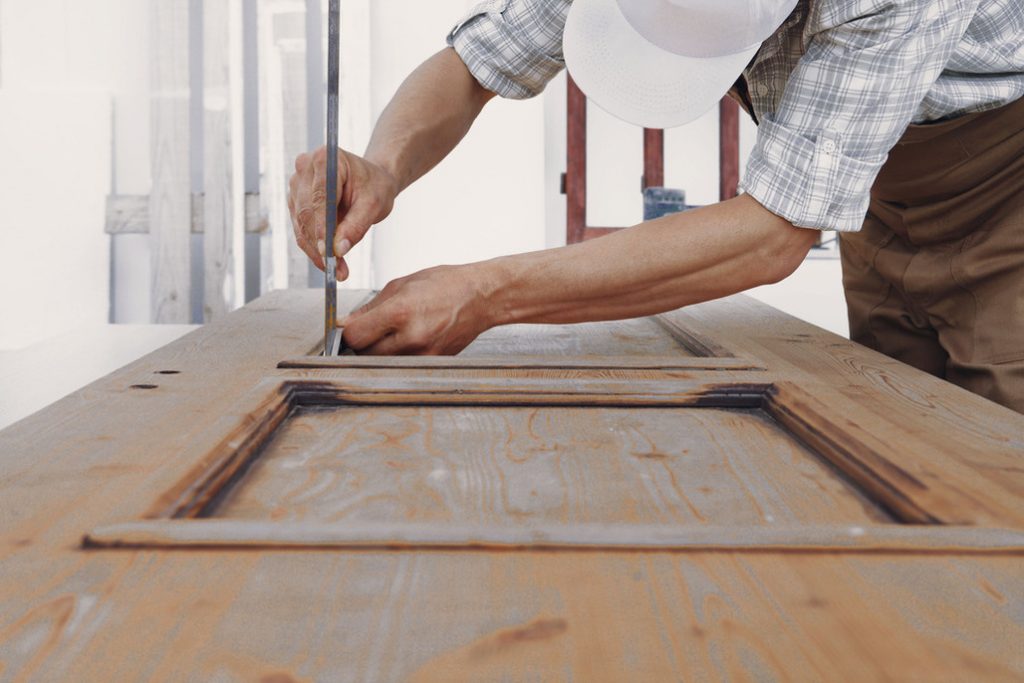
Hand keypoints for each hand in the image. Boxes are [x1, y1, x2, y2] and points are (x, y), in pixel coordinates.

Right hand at [288, 146, 398, 279]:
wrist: (372, 181)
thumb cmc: (375, 186)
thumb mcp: (374, 204)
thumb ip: (356, 225)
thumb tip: (338, 250)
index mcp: (325, 159)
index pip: (318, 197)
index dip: (321, 227)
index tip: (328, 253)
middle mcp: (304, 168)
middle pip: (306, 213)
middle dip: (320, 245)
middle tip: (337, 271)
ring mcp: (297, 184)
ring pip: (301, 225)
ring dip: (316, 251)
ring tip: (337, 271)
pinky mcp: (295, 201)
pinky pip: (301, 229)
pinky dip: (314, 248)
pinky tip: (329, 263)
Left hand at [341, 264, 496, 354]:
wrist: (481, 298)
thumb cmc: (445, 285)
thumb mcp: (402, 285)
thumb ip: (371, 307)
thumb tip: (346, 324)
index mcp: (401, 312)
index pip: (355, 336)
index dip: (347, 333)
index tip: (351, 328)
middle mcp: (412, 338)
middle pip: (364, 355)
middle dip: (362, 344)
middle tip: (371, 331)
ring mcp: (423, 354)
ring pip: (381, 364)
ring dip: (379, 352)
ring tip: (391, 334)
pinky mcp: (432, 364)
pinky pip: (402, 366)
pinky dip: (397, 356)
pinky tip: (407, 341)